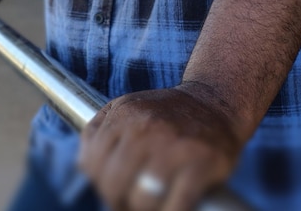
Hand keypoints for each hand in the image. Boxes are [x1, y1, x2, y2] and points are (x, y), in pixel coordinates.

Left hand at [79, 83, 243, 210]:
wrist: (217, 101)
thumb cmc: (169, 113)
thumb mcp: (128, 106)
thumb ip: (101, 129)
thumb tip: (84, 165)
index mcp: (123, 115)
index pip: (91, 163)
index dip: (97, 184)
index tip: (111, 189)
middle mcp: (144, 128)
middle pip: (112, 183)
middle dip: (117, 202)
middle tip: (129, 205)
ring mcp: (172, 146)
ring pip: (142, 198)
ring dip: (144, 210)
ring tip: (152, 205)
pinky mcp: (200, 162)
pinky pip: (177, 204)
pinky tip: (172, 208)